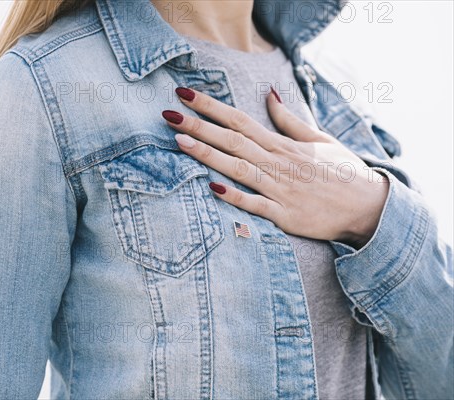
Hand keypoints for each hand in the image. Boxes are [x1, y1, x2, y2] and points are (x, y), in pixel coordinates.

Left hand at [162, 87, 389, 248]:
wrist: (369, 208)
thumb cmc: (344, 172)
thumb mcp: (320, 140)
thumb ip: (290, 120)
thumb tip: (270, 94)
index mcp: (283, 145)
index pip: (241, 120)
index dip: (211, 107)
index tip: (185, 95)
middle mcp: (278, 163)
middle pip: (232, 141)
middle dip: (200, 126)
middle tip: (169, 114)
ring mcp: (280, 189)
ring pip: (239, 168)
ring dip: (208, 155)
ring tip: (180, 142)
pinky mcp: (284, 215)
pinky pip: (256, 204)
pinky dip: (235, 195)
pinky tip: (212, 187)